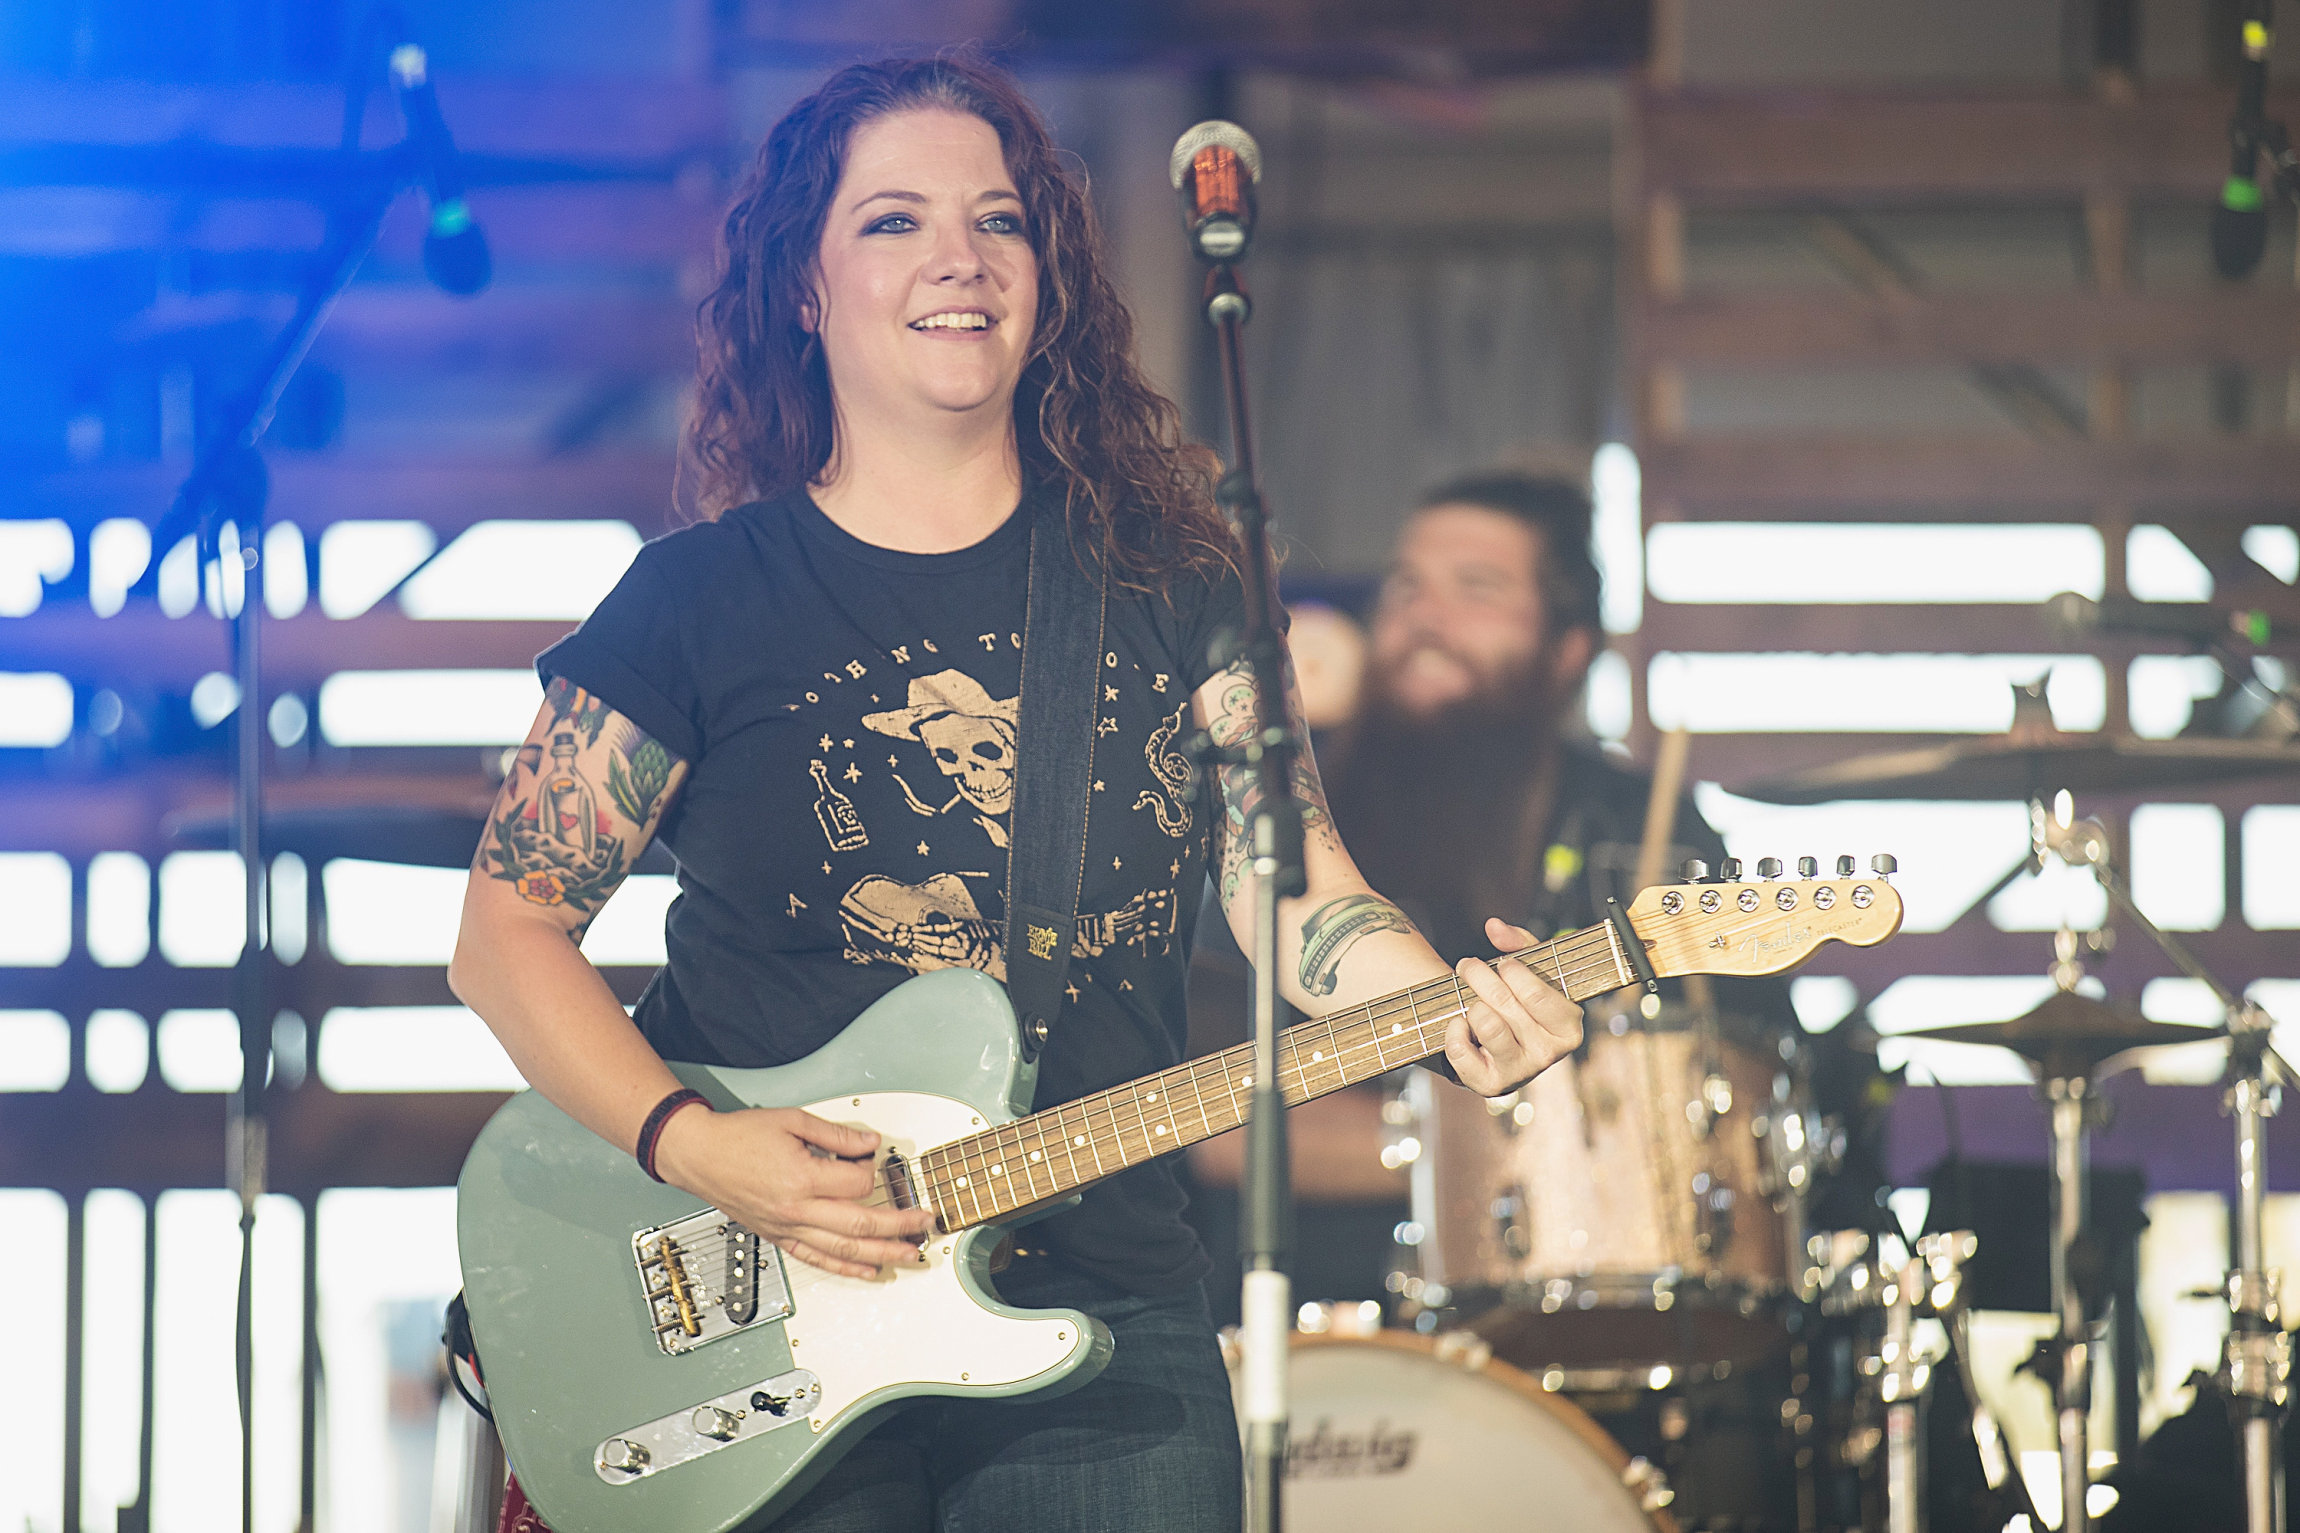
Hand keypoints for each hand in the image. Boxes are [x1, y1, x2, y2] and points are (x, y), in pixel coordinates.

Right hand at [653, 1105, 937, 1278]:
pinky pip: (818, 1259)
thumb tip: (868, 1144)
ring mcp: (788, 1228)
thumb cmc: (738, 1137)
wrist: (698, 1155)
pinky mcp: (780, 1238)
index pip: (858, 1183)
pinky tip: (870, 1271)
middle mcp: (797, 1210)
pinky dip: (847, 1269)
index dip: (873, 1171)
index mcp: (802, 1177)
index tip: (875, 1160)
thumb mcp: (792, 1121)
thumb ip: (835, 1135)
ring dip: (883, 1254)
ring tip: (910, 1255)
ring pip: (844, 1251)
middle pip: (861, 1225)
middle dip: (900, 1226)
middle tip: (925, 1223)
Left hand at [1443, 917, 1583, 1096]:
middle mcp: (1549, 1054)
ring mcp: (1521, 1073)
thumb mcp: (1530, 971)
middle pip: (1504, 1002)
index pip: (1536, 994)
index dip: (1513, 972)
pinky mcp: (1491, 1085)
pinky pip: (1460, 1050)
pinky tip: (1460, 1025)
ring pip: (1485, 1024)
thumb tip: (1494, 926)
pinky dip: (1453, 1031)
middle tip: (1468, 965)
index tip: (1502, 963)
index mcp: (1568, 1027)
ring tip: (1471, 1001)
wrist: (1499, 1046)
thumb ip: (1519, 943)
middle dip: (1479, 975)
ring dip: (1470, 1004)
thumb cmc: (1520, 1003)